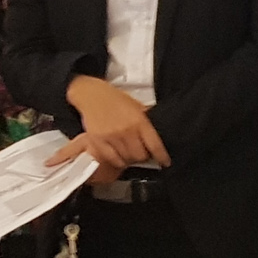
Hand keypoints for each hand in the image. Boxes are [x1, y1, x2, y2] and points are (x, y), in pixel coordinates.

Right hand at [53, 75, 168, 172]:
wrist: (92, 95)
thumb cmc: (116, 100)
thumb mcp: (138, 107)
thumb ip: (147, 122)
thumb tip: (159, 136)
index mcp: (139, 121)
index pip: (155, 146)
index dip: (162, 157)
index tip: (165, 162)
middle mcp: (126, 130)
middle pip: (140, 156)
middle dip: (144, 157)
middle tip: (143, 153)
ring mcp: (111, 137)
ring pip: (126, 159)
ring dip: (130, 159)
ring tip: (130, 154)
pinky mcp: (98, 141)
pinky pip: (111, 159)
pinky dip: (117, 161)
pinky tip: (119, 156)